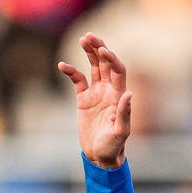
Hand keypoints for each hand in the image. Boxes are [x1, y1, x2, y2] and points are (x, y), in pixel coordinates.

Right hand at [58, 33, 131, 167]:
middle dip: (99, 48)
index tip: (102, 51)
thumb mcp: (120, 132)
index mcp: (119, 95)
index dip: (111, 59)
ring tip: (83, 39)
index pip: (117, 70)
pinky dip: (71, 72)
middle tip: (90, 36)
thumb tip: (129, 94)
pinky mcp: (83, 100)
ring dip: (89, 53)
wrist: (100, 155)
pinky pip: (77, 81)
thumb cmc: (113, 146)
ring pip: (93, 67)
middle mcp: (109, 90)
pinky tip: (62, 65)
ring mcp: (96, 93)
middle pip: (105, 63)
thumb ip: (124, 113)